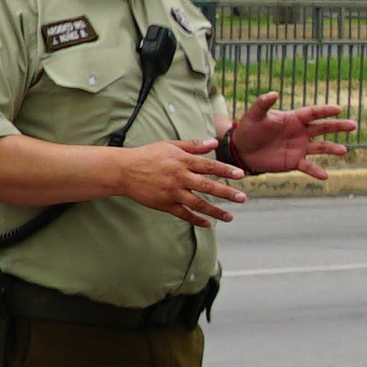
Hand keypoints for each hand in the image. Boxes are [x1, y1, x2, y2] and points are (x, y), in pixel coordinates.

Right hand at [103, 140, 246, 224]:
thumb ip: (194, 145)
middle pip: (208, 186)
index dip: (226, 170)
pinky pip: (184, 214)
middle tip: (242, 198)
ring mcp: (172, 192)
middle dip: (227, 193)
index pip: (209, 166)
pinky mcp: (165, 204)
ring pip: (198, 203)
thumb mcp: (171, 145)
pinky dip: (196, 220)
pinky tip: (207, 224)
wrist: (124, 170)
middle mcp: (180, 177)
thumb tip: (214, 142)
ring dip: (215, 211)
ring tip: (230, 217)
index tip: (241, 175)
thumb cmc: (148, 155)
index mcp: (182, 161)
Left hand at [216, 97, 352, 179]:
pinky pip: (308, 166)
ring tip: (344, 151)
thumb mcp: (254, 115)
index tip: (338, 109)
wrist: (242, 150)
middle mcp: (300, 132)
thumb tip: (274, 93)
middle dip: (338, 126)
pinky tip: (325, 176)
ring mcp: (299, 147)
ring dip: (332, 149)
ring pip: (320, 147)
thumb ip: (263, 104)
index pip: (313, 113)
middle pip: (323, 127)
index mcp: (293, 118)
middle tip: (353, 125)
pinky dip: (316, 171)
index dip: (325, 111)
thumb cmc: (249, 128)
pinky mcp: (294, 162)